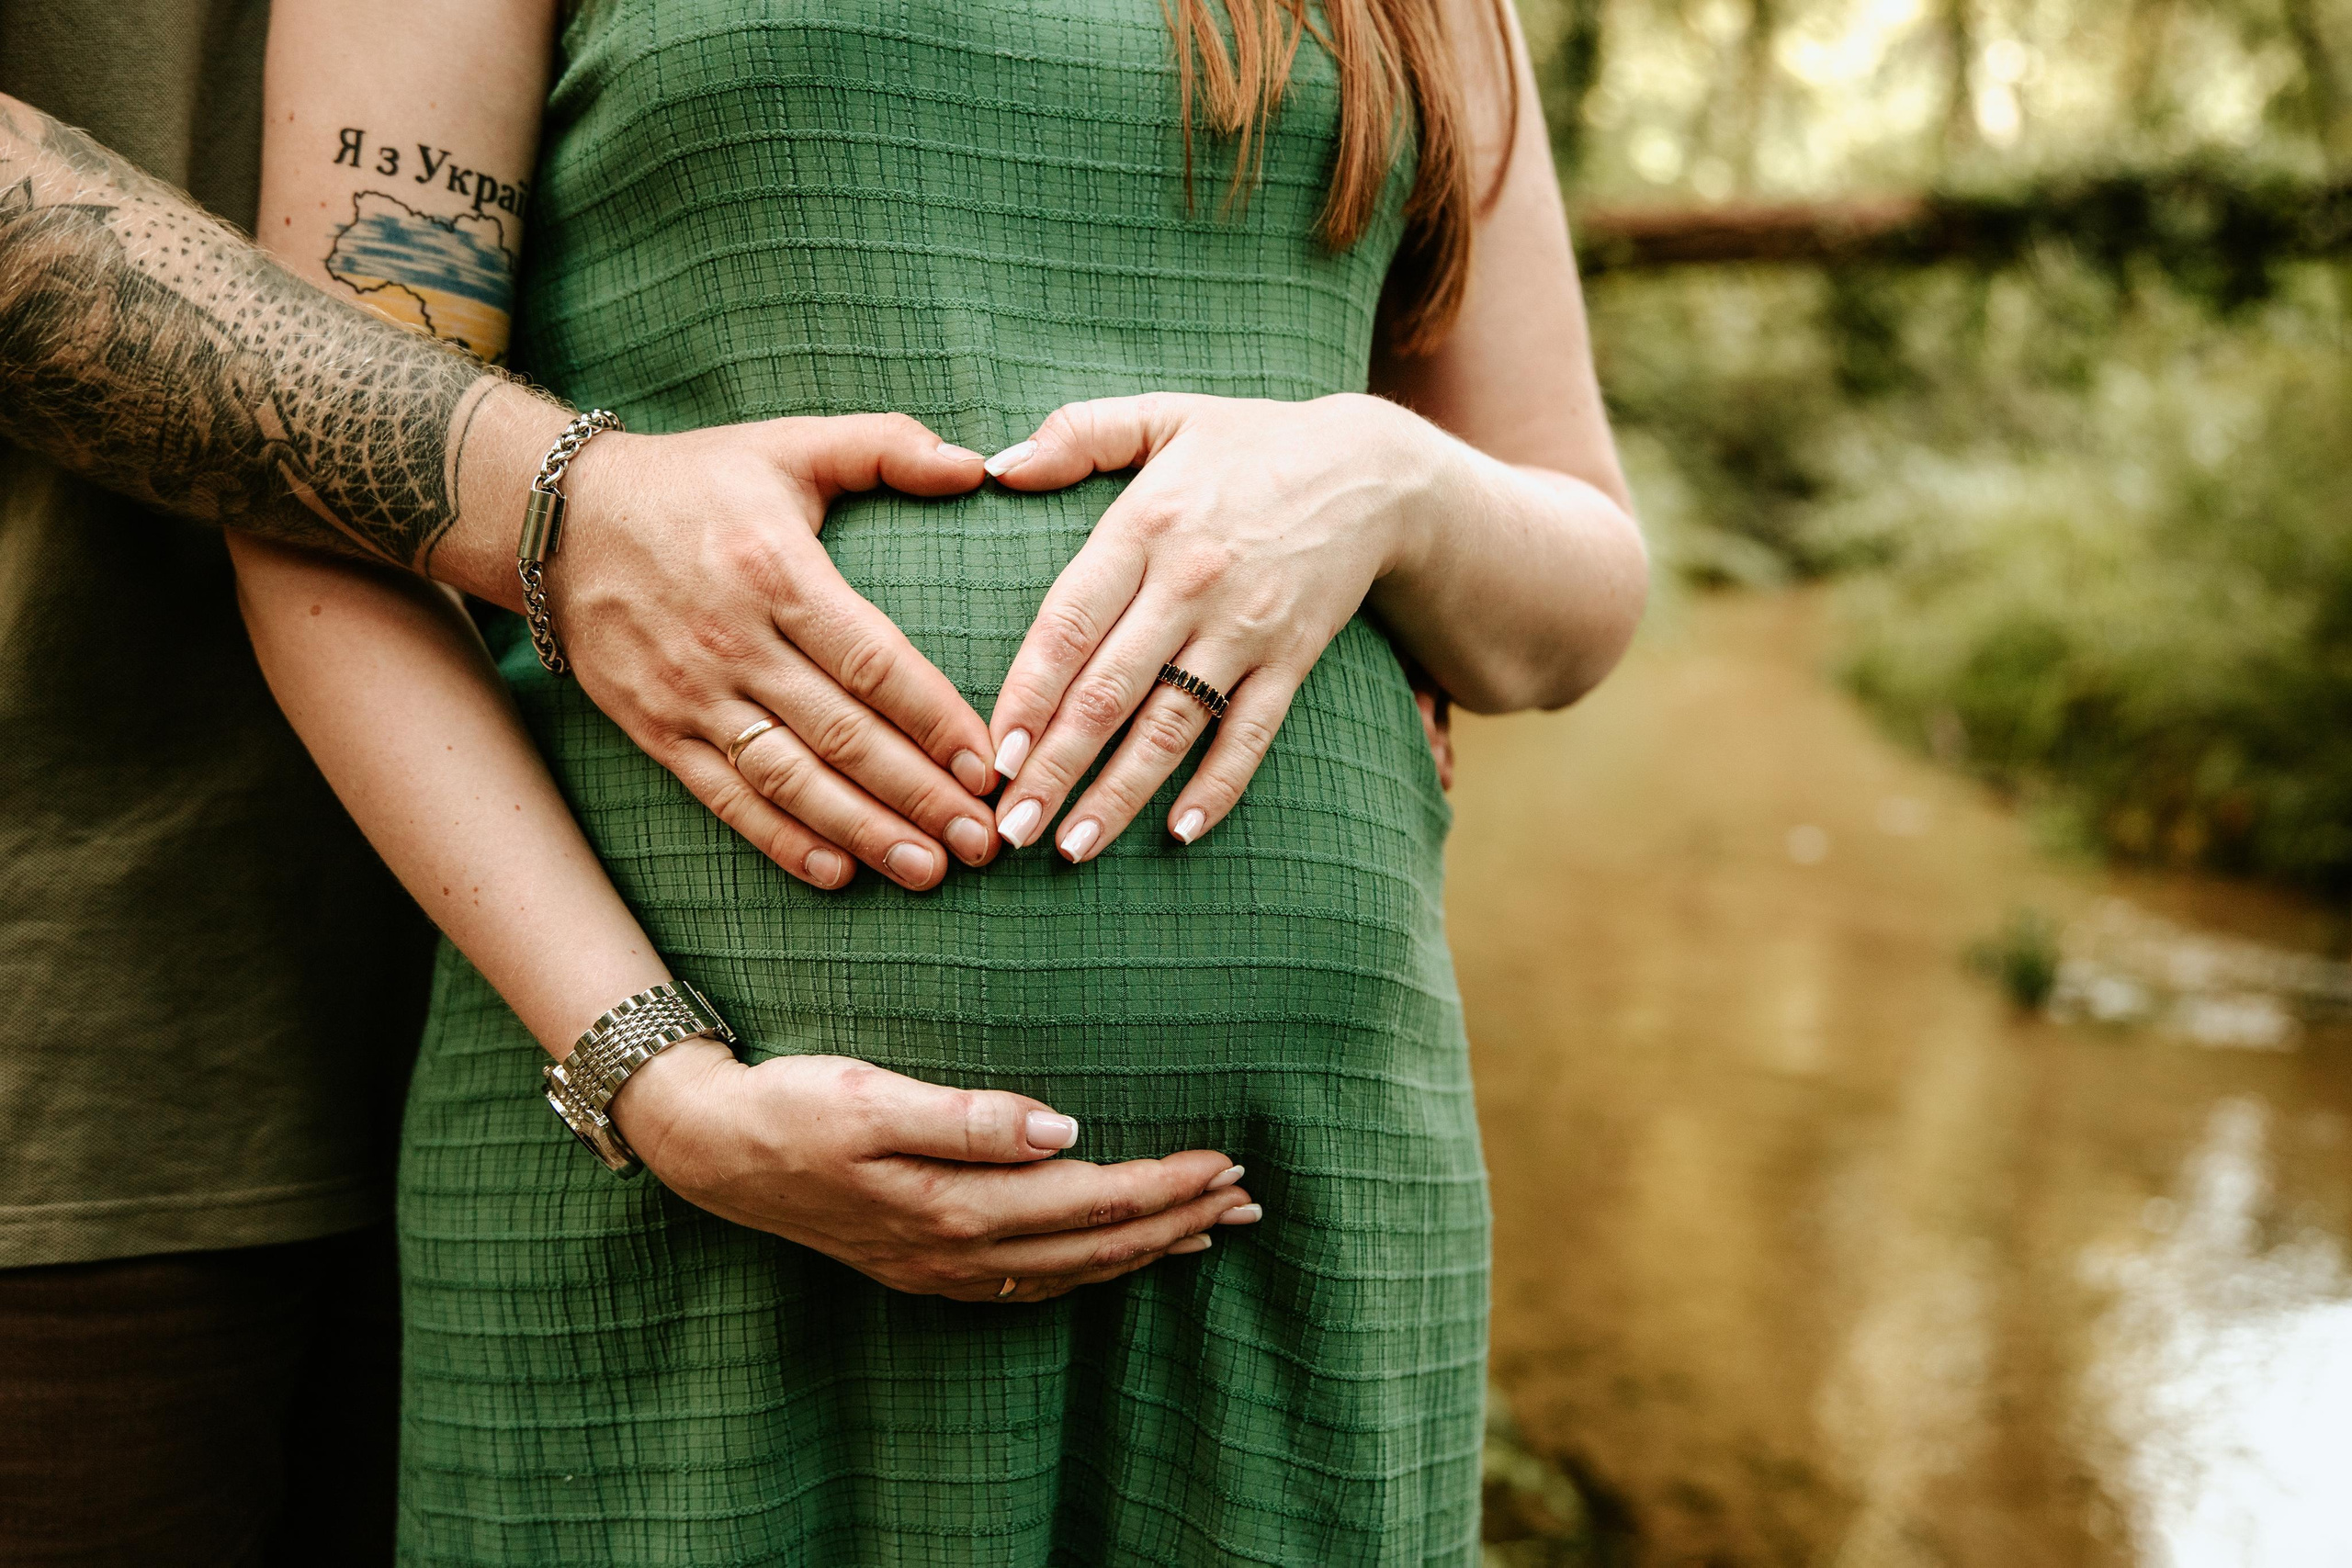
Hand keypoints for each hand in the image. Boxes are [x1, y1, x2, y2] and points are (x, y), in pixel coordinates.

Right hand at [551, 414, 1002, 891]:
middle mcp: (734, 642)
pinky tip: (837, 872)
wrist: (556, 518)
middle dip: (919, 795)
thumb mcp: (788, 444)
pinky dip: (781, 840)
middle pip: (842, 735)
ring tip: (927, 869)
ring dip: (863, 831)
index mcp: (776, 571)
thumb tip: (978, 464)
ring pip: (790, 779)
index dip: (934, 720)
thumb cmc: (694, 481)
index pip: (872, 663)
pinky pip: (725, 797)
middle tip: (982, 841)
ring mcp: (691, 694)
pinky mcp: (655, 730)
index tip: (986, 764)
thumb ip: (886, 445)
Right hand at [611, 1041, 1261, 1302]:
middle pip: (1095, 1244)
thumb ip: (967, 1118)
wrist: (710, 1149)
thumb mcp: (871, 1095)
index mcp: (953, 1206)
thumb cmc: (791, 1106)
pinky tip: (1111, 1256)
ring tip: (1207, 1230)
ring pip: (1069, 1270)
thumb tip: (1063, 1129)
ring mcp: (939, 1268)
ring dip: (1144, 1249)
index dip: (1166, 1184)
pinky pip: (1029, 1281)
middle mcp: (955, 1251)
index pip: (1091, 1200)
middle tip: (1247, 1199)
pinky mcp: (922, 1264)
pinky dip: (1088, 1268)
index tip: (1227, 1161)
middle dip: (1177, 1220)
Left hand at [980, 392, 1448, 857]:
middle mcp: (1192, 584)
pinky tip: (1178, 834)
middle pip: (1109, 693)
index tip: (992, 752)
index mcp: (1145, 524)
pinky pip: (1251, 735)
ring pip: (1171, 727)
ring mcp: (1246, 629)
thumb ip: (1077, 433)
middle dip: (1054, 769)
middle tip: (1007, 830)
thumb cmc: (1251, 443)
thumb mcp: (1164, 414)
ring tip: (1070, 850)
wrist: (1375, 470)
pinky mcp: (1293, 659)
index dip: (1027, 692)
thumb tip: (997, 467)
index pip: (1070, 621)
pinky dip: (1218, 788)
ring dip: (1118, 796)